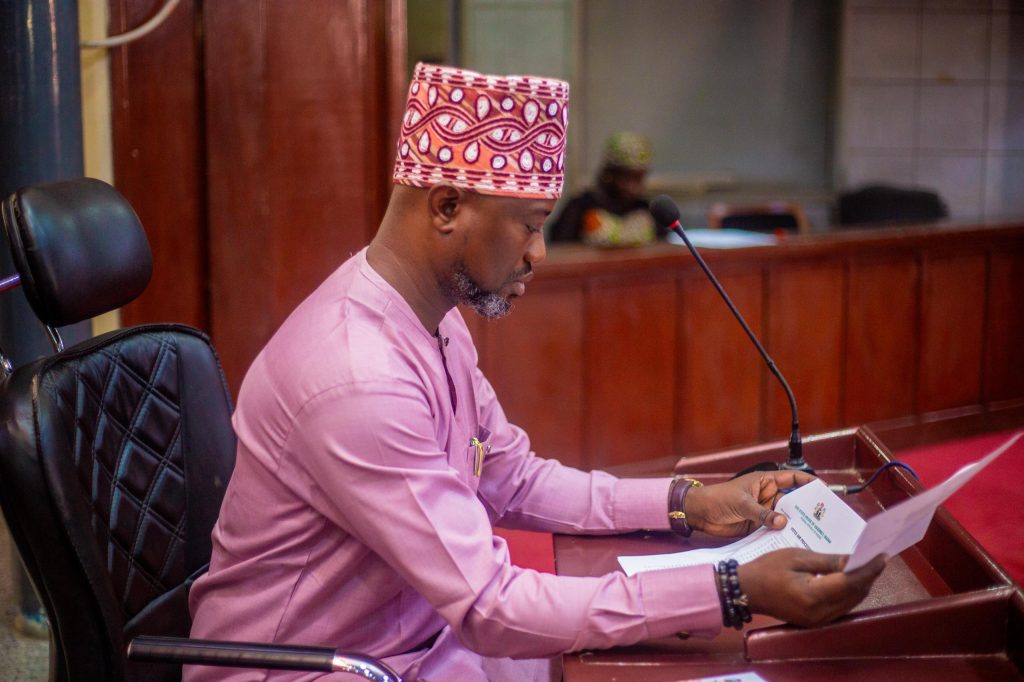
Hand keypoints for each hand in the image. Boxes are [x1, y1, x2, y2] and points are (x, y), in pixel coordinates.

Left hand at [684, 470, 815, 536]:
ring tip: (816, 533)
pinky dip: (784, 535)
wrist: (699, 513)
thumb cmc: (717, 498)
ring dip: (797, 524)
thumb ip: (762, 513)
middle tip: (825, 518)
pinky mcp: (759, 526)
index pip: (792, 479)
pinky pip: (775, 530)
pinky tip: (796, 542)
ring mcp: (764, 511)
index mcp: (765, 482)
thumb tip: (783, 522)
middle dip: (808, 507)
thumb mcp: (741, 503)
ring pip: (786, 517)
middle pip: (794, 500)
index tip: (825, 491)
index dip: (809, 483)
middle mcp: (768, 496)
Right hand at [737, 549, 885, 626]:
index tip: (882, 555)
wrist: (746, 590)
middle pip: (855, 594)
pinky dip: (850, 593)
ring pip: (851, 602)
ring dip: (861, 585)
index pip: (850, 582)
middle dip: (869, 576)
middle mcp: (819, 613)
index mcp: (812, 595)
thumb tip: (853, 560)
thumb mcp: (796, 557)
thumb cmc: (767, 568)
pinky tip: (852, 579)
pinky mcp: (816, 622)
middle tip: (878, 557)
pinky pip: (842, 607)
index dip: (869, 569)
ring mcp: (818, 621)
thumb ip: (827, 561)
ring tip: (869, 566)